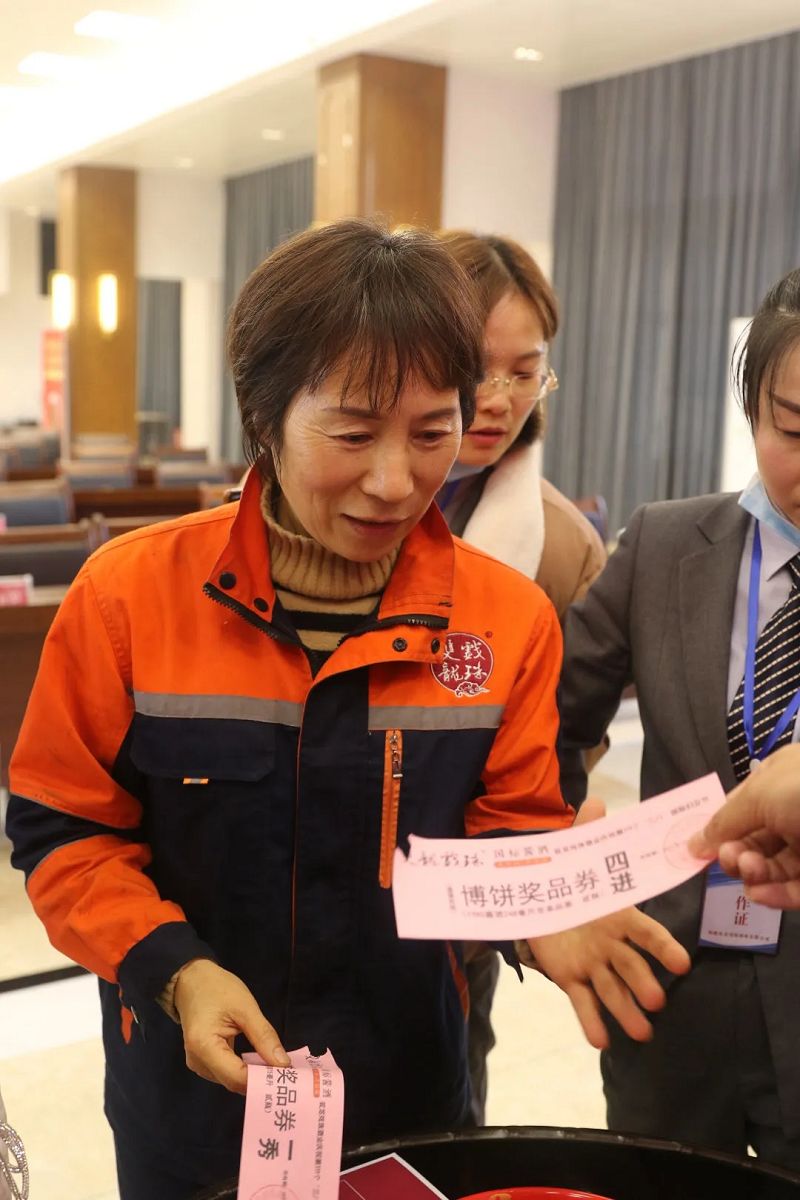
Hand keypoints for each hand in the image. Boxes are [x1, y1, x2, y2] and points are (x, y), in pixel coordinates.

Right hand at [174, 959, 289, 1092]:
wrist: (192, 980)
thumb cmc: (217, 988)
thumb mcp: (245, 1008)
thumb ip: (264, 1036)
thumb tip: (283, 1064)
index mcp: (204, 1047)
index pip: (237, 1077)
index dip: (263, 1080)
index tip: (288, 1077)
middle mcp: (197, 1062)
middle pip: (233, 1081)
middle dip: (260, 1079)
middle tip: (288, 1074)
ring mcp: (198, 1063)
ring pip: (230, 1080)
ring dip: (253, 1076)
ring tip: (277, 1068)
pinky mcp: (202, 1061)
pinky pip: (226, 1072)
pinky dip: (244, 1069)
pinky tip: (260, 1062)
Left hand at [524, 793, 690, 1048]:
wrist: (537, 896)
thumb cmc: (566, 876)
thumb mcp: (573, 853)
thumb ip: (586, 831)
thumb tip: (596, 800)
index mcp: (616, 914)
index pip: (645, 932)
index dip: (662, 948)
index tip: (682, 963)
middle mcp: (610, 943)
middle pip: (631, 966)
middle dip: (644, 984)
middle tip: (657, 1003)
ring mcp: (592, 963)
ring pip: (612, 990)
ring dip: (625, 1012)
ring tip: (642, 1034)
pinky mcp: (570, 977)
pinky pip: (583, 1002)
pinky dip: (591, 1022)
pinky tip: (600, 1041)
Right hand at [688, 746, 799, 909]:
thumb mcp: (760, 794)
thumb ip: (724, 820)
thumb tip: (693, 843)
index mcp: (783, 778)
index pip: (743, 805)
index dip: (720, 826)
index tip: (698, 848)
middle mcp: (797, 810)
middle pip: (755, 838)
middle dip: (736, 851)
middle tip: (729, 859)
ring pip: (773, 865)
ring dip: (753, 872)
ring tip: (747, 871)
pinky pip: (795, 888)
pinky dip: (775, 894)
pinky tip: (758, 894)